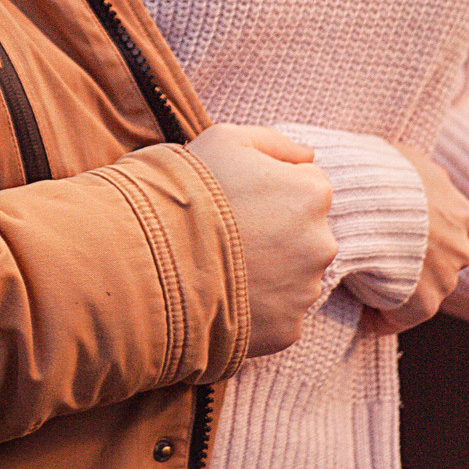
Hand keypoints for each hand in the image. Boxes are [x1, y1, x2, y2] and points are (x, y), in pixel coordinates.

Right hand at [188, 125, 335, 359]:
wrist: (147, 258)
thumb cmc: (186, 189)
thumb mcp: (225, 139)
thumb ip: (274, 142)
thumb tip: (307, 156)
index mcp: (311, 193)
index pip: (307, 185)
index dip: (269, 188)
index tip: (238, 197)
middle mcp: (321, 243)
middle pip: (305, 233)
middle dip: (277, 231)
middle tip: (229, 233)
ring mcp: (304, 291)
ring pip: (294, 274)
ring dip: (269, 270)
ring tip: (221, 264)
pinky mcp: (286, 330)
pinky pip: (278, 313)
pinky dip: (258, 307)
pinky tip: (224, 293)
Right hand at [370, 145, 468, 333]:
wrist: (365, 201)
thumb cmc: (377, 173)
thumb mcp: (406, 159)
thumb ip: (416, 172)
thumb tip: (403, 170)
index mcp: (461, 213)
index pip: (445, 230)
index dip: (417, 233)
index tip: (392, 233)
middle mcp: (461, 248)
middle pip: (439, 261)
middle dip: (413, 261)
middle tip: (375, 254)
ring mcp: (446, 278)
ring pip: (423, 289)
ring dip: (398, 287)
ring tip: (362, 278)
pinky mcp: (425, 305)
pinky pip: (400, 318)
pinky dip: (381, 316)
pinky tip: (359, 309)